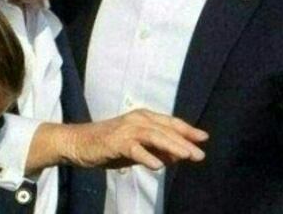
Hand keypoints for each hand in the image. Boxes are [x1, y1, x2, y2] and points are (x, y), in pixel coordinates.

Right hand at [29, 109, 207, 173]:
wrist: (78, 142)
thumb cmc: (108, 145)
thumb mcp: (136, 148)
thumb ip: (156, 150)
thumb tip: (177, 157)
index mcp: (143, 117)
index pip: (170, 123)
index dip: (187, 130)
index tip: (203, 138)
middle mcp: (137, 119)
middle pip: (165, 130)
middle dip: (184, 142)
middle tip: (200, 154)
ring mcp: (126, 129)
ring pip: (154, 136)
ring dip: (172, 146)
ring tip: (186, 156)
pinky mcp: (116, 141)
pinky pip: (134, 149)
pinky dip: (147, 156)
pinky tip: (158, 166)